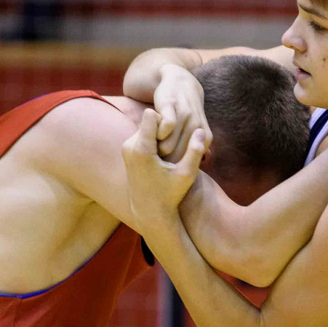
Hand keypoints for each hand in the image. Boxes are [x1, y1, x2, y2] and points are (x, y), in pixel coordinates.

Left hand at [121, 109, 210, 231]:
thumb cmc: (170, 195)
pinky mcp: (127, 150)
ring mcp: (126, 147)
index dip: (167, 120)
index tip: (177, 134)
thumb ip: (195, 152)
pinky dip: (156, 140)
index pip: (151, 114)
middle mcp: (129, 145)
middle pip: (149, 119)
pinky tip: (164, 156)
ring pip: (147, 126)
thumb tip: (200, 130)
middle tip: (178, 143)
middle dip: (164, 128)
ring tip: (171, 152)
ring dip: (161, 134)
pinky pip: (144, 134)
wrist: (149, 212)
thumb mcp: (186, 175)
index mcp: (141, 149)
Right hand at [152, 64, 211, 161]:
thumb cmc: (182, 114)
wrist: (180, 82)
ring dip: (155, 149)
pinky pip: (165, 127)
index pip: (187, 165)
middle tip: (154, 157)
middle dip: (163, 162)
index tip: (164, 166)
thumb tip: (181, 179)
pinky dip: (156, 133)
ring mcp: (186, 116)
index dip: (173, 168)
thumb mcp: (192, 134)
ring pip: (167, 147)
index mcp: (205, 139)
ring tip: (152, 145)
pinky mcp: (172, 106)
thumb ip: (191, 153)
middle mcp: (198, 128)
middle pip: (176, 159)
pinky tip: (152, 130)